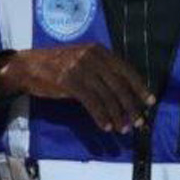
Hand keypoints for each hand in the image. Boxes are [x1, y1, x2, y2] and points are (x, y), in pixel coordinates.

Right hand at [0, 44, 151, 134]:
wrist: (29, 66)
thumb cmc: (58, 66)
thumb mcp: (83, 61)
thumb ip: (102, 71)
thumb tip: (123, 93)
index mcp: (100, 51)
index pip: (126, 70)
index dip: (139, 87)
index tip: (149, 102)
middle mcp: (92, 57)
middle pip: (118, 85)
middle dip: (131, 106)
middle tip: (138, 122)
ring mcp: (81, 68)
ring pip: (106, 96)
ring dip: (117, 115)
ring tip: (122, 128)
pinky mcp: (69, 81)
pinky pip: (91, 102)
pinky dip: (101, 116)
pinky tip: (105, 126)